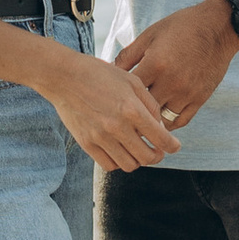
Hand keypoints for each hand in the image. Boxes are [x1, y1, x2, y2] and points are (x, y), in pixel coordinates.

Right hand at [46, 47, 184, 174]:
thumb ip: (149, 103)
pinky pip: (109, 165)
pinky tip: (120, 150)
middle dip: (157, 155)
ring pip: (129, 165)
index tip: (174, 146)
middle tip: (157, 149)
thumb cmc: (99, 74)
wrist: (64, 77)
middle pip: (147, 157)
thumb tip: (159, 125)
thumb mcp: (130, 80)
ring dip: (138, 160)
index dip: (172, 146)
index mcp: (131, 109)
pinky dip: (118, 162)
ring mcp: (100, 138)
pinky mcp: (87, 144)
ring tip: (137, 149)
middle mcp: (117, 127)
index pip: (160, 138)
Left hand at [116, 0, 238, 128]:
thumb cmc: (181, 27)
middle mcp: (171, 82)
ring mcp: (187, 93)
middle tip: (122, 114)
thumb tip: (110, 70)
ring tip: (139, 119)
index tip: (112, 97)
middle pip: (144, 109)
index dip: (118, 95)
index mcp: (156, 64)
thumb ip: (129, 54)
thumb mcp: (151, 34)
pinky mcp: (200, 99)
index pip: (129, 90)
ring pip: (161, 120)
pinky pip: (180, 121)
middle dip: (132, 111)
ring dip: (150, 120)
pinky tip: (159, 118)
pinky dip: (168, 123)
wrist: (218, 27)